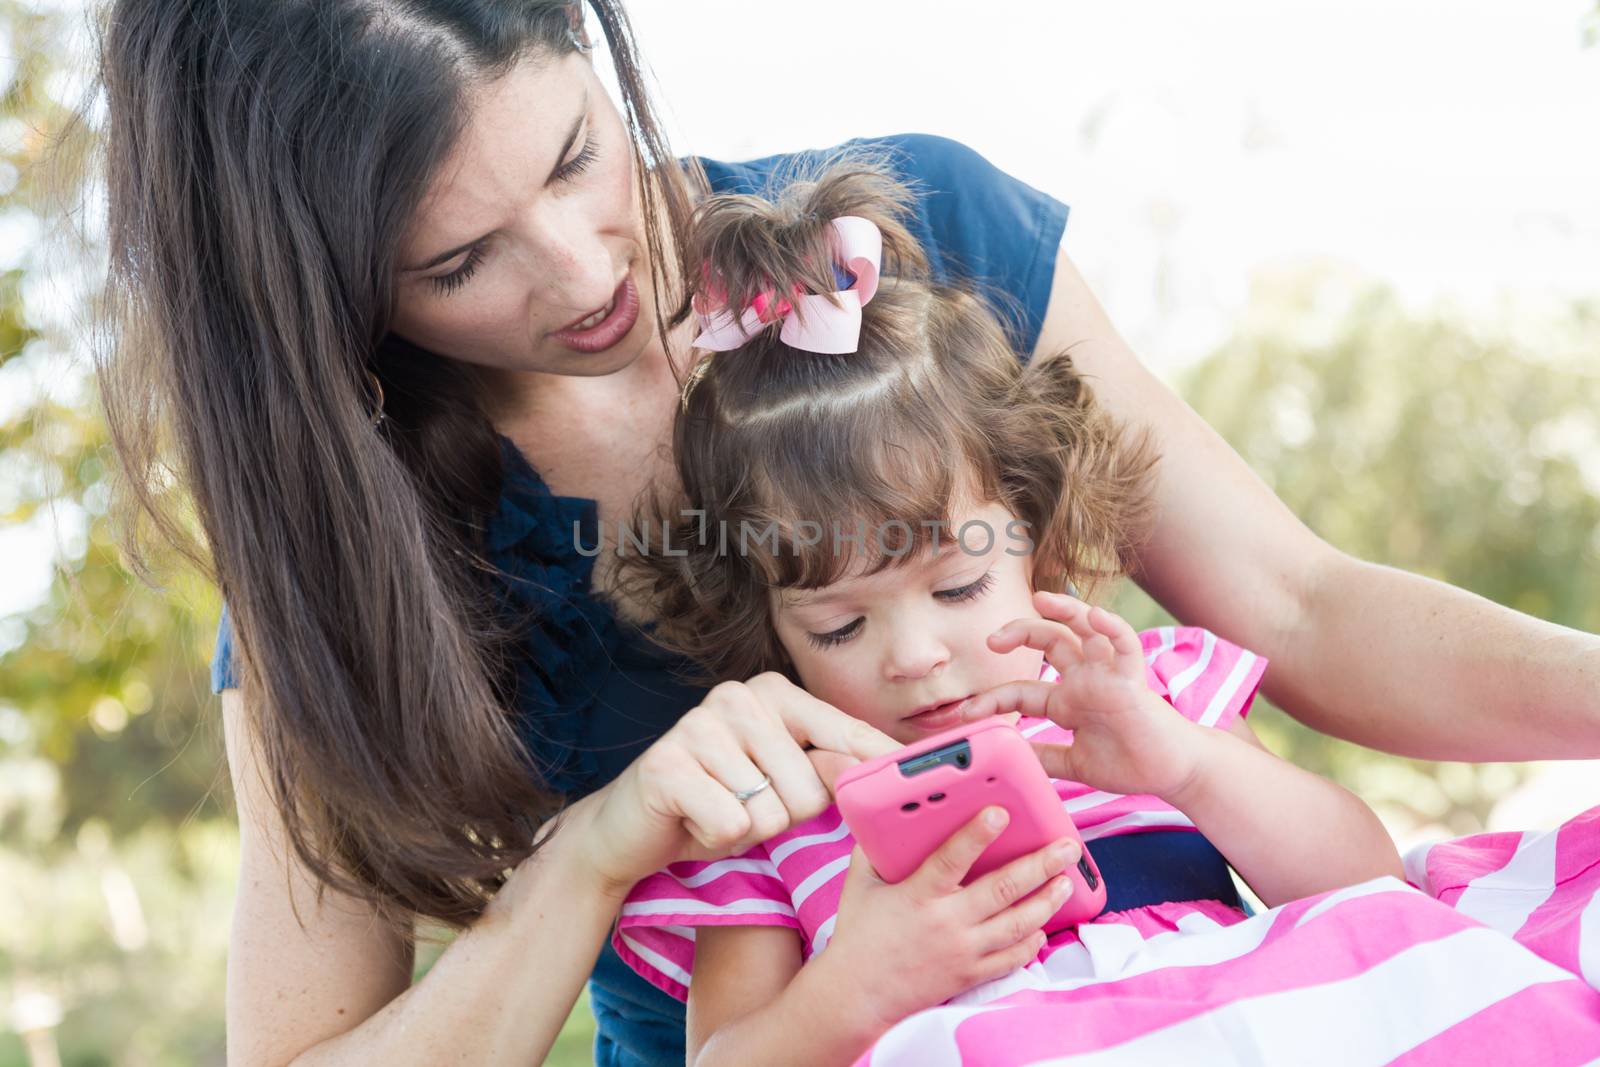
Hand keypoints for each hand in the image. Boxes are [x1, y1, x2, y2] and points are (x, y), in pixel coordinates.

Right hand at [574, 672, 899, 895]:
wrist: (629, 828)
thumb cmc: (719, 802)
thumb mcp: (781, 783)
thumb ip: (827, 769)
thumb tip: (877, 767)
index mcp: (775, 692)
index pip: (845, 731)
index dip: (880, 761)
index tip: (925, 769)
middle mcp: (739, 696)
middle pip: (810, 789)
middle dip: (785, 817)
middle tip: (746, 806)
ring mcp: (699, 725)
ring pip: (771, 813)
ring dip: (749, 830)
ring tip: (720, 810)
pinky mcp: (667, 764)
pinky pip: (731, 825)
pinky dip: (716, 838)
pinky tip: (694, 820)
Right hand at [816, 807, 1079, 1025]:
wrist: (858, 995)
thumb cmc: (859, 936)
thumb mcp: (860, 885)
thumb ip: (875, 850)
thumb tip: (888, 817)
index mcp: (919, 895)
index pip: (952, 858)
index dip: (977, 834)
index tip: (1001, 812)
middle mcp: (947, 923)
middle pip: (1003, 890)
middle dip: (1040, 865)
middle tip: (1067, 846)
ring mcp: (963, 952)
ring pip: (1017, 924)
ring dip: (1046, 901)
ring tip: (1066, 881)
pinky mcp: (970, 974)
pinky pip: (1011, 959)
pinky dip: (1031, 942)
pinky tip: (1042, 926)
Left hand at [963, 591, 1204, 799]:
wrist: (1172, 773)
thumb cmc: (1129, 764)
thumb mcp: (1074, 763)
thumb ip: (1043, 757)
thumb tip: (1004, 756)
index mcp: (1068, 701)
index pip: (1022, 690)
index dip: (992, 699)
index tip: (965, 713)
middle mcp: (1084, 681)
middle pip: (1048, 641)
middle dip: (1018, 633)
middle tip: (991, 640)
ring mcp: (1108, 677)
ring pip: (1085, 630)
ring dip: (1065, 610)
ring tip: (1041, 599)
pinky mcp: (1133, 680)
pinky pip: (1125, 645)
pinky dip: (1112, 627)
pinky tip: (1096, 616)